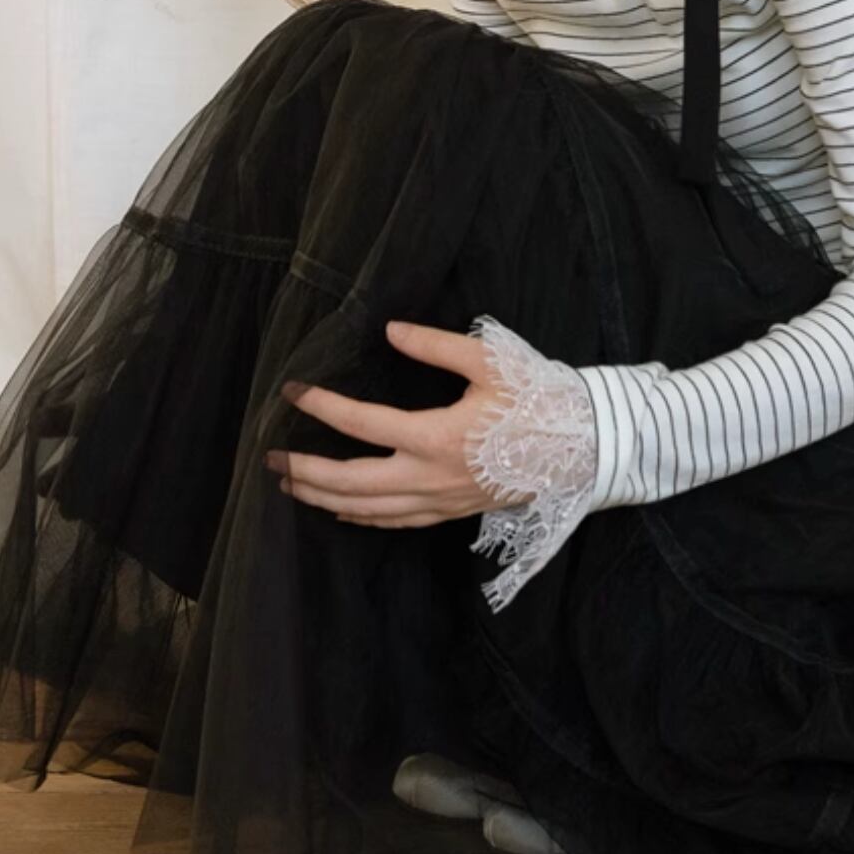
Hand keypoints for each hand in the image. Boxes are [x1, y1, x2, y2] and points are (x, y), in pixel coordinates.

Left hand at [263, 319, 531, 527]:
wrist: (584, 445)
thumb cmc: (539, 399)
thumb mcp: (490, 362)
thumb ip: (436, 346)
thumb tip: (392, 332)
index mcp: (435, 436)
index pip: (360, 423)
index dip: (321, 407)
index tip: (293, 392)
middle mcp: (430, 476)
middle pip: (350, 483)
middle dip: (304, 473)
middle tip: (269, 460)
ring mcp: (441, 500)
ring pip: (368, 510)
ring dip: (324, 499)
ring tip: (291, 487)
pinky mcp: (453, 511)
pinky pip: (396, 522)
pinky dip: (362, 518)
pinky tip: (343, 511)